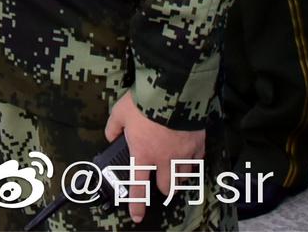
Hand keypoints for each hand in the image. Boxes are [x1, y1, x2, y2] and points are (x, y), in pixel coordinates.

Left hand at [105, 92, 205, 224]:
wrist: (172, 90)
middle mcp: (164, 159)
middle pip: (167, 187)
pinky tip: (191, 157)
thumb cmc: (144, 102)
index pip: (138, 188)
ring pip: (184, 177)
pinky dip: (194, 161)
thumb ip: (113, 127)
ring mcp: (183, 153)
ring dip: (179, 178)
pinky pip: (198, 159)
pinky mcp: (198, 143)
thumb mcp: (120, 112)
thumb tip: (110, 136)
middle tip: (161, 187)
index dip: (137, 205)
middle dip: (164, 189)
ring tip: (176, 175)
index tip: (137, 217)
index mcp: (143, 155)